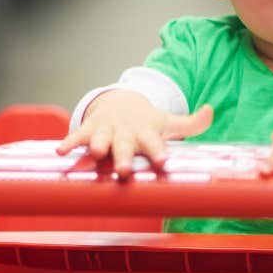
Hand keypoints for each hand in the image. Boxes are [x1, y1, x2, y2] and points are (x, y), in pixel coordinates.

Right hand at [56, 89, 212, 176]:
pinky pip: (78, 136)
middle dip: (125, 157)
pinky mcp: (90, 130)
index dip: (158, 152)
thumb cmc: (147, 122)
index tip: (162, 162)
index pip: (155, 143)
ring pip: (102, 138)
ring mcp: (107, 130)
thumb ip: (192, 123)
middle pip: (126, 145)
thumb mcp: (169, 122)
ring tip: (97, 153)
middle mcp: (127, 131)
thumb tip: (211, 110)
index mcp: (147, 132)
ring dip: (99, 146)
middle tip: (124, 171)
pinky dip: (69, 142)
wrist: (120, 101)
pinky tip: (61, 152)